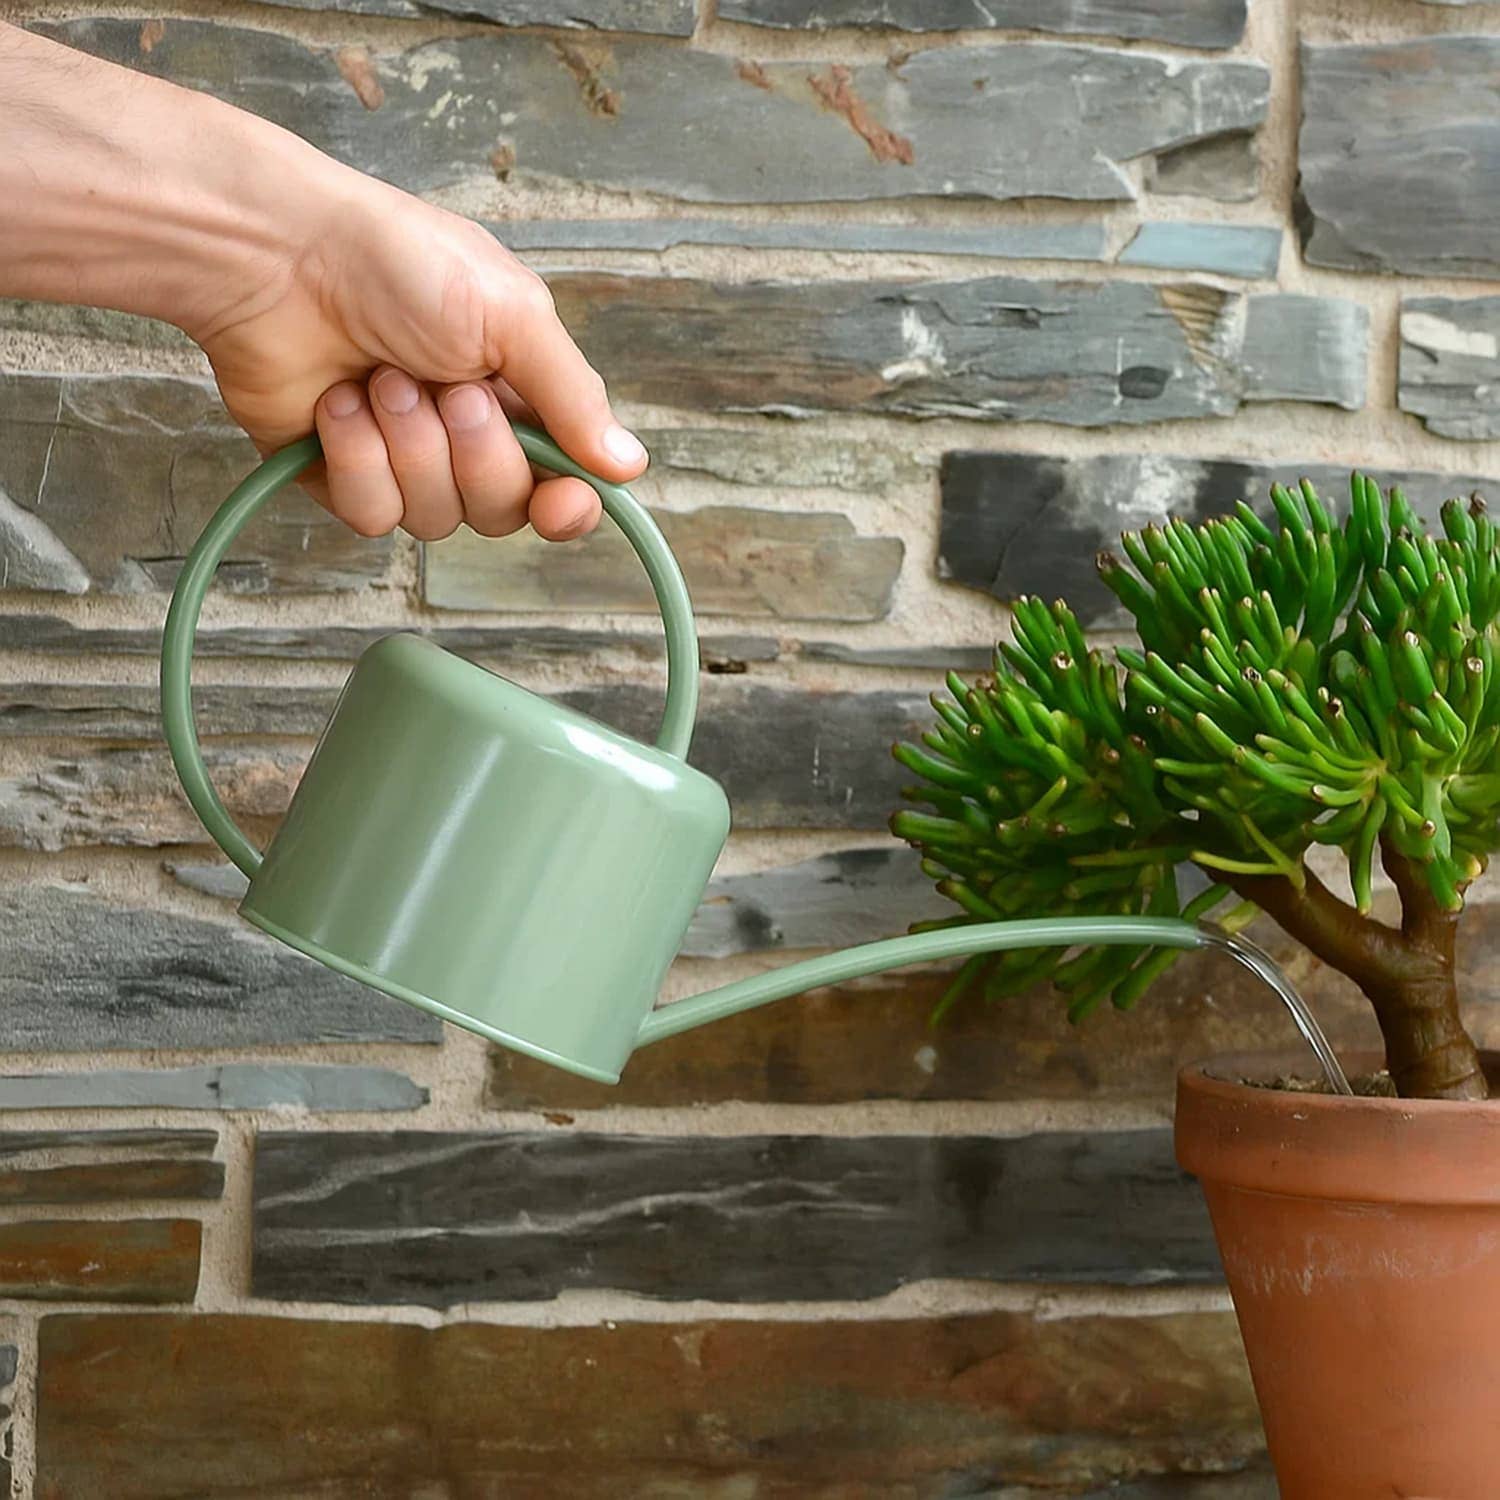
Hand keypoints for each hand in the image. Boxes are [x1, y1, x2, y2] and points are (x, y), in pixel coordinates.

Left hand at [186, 172, 643, 541]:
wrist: (276, 255)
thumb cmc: (395, 260)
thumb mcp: (510, 313)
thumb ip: (572, 395)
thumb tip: (630, 465)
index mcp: (520, 396)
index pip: (562, 487)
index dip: (566, 508)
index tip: (559, 503)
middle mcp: (466, 439)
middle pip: (502, 511)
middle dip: (474, 454)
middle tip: (446, 389)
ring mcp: (404, 463)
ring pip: (436, 520)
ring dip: (409, 447)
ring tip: (379, 379)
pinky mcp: (343, 478)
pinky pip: (373, 516)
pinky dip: (356, 458)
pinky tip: (338, 403)